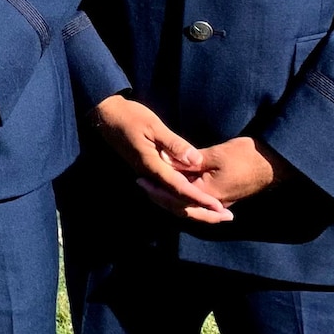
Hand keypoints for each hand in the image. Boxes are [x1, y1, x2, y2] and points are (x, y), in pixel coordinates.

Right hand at [89, 96, 225, 220]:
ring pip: (173, 200)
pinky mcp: (149, 172)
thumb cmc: (130, 117)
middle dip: (202, 212)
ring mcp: (149, 175)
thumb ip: (174, 144)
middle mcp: (150, 176)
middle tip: (226, 217)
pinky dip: (185, 199)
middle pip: (177, 202)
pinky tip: (198, 199)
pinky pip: (169, 192)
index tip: (219, 208)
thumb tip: (195, 161)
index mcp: (152, 166)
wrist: (106, 116)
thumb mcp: (154, 126)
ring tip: (217, 213)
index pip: (180, 189)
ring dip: (195, 208)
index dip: (201, 199)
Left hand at [134, 136, 286, 223]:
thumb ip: (191, 160)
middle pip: (180, 206)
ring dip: (169, 196)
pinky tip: (171, 184)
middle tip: (141, 184)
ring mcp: (219, 200)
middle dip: (160, 196)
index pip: (177, 199)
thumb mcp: (215, 155)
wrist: (273, 162)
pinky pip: (196, 199)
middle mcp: (213, 202)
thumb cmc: (247, 156)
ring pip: (188, 204)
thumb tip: (168, 161)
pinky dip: (182, 194)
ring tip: (151, 184)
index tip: (142, 180)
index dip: (158, 190)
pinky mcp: (221, 194)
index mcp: (210, 194)